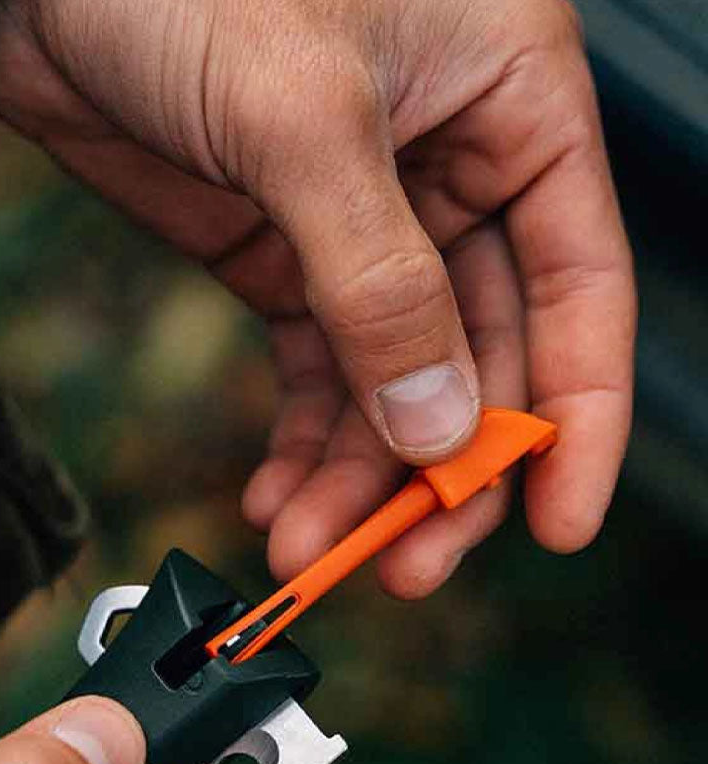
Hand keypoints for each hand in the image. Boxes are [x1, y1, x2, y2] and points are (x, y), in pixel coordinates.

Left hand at [0, 0, 634, 596]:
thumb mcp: (302, 119)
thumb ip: (380, 281)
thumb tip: (440, 429)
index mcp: (511, 103)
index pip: (580, 284)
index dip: (577, 416)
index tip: (558, 523)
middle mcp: (454, 170)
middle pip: (484, 357)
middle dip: (440, 473)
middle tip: (403, 565)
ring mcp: (367, 225)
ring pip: (394, 383)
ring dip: (357, 478)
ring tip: (307, 549)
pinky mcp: (285, 256)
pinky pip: (316, 374)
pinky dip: (303, 444)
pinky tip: (279, 500)